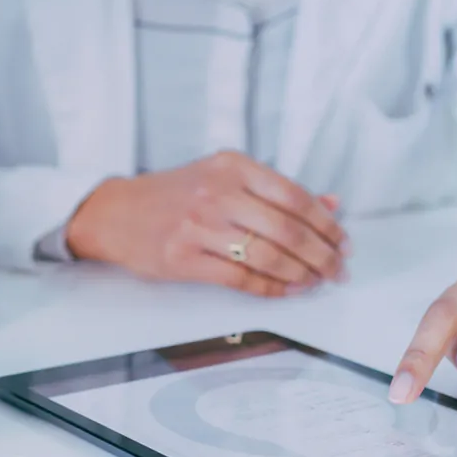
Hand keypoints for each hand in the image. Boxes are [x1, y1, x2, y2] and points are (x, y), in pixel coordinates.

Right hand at [65, 151, 346, 296]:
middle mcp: (216, 193)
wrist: (114, 213)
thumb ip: (274, 191)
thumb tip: (329, 204)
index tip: (342, 241)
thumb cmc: (172, 195)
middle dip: (321, 254)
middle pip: (287, 229)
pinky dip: (270, 288)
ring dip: (301, 274)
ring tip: (316, 282)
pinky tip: (286, 290)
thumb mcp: (222, 177)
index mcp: (231, 166)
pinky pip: (240, 278)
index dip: (325, 223)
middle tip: (337, 269)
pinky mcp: (183, 259)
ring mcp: (198, 226)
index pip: (294, 196)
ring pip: (267, 256)